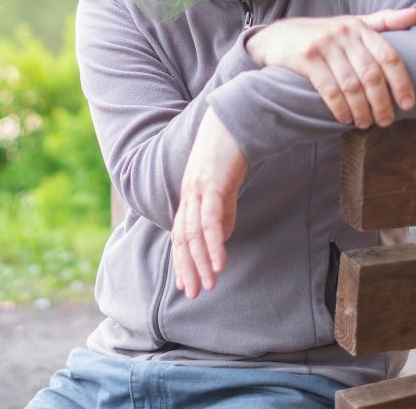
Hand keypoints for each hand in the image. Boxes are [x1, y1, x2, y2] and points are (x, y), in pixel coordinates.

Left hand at [172, 106, 245, 299]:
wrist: (235, 122)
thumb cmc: (231, 153)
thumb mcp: (225, 188)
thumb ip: (222, 212)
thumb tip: (222, 237)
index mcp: (189, 197)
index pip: (180, 235)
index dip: (182, 260)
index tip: (186, 284)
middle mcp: (188, 195)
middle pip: (182, 239)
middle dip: (187, 268)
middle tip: (193, 294)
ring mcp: (198, 190)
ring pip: (194, 234)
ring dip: (201, 263)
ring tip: (209, 285)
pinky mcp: (212, 185)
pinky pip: (210, 220)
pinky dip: (214, 244)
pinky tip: (220, 263)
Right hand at [245, 9, 415, 127]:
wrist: (275, 36)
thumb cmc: (321, 34)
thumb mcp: (352, 23)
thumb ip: (384, 21)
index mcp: (360, 27)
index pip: (389, 56)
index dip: (402, 83)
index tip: (408, 105)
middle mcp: (344, 33)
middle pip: (372, 74)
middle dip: (381, 103)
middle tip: (386, 122)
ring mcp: (323, 44)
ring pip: (351, 85)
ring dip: (361, 110)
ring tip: (366, 123)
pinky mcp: (305, 57)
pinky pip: (328, 89)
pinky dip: (339, 108)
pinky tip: (344, 119)